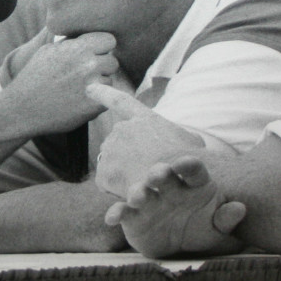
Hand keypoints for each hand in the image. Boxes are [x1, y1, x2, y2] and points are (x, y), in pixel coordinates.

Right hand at [1, 32, 119, 135]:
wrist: (22, 108)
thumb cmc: (34, 77)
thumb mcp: (48, 50)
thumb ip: (71, 43)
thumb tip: (88, 36)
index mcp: (79, 48)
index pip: (109, 40)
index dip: (102, 48)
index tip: (94, 55)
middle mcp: (89, 65)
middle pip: (113, 62)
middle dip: (102, 67)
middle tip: (86, 75)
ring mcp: (93, 86)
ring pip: (110, 81)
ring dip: (99, 85)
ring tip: (78, 89)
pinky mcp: (94, 106)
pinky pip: (106, 98)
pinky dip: (96, 101)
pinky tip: (78, 101)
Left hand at [87, 84, 206, 198]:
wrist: (178, 180)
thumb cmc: (190, 164)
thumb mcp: (191, 143)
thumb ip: (176, 137)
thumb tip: (177, 142)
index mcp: (144, 119)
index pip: (121, 101)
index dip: (103, 94)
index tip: (89, 88)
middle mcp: (123, 129)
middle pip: (116, 143)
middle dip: (125, 157)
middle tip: (144, 172)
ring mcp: (111, 148)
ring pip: (109, 162)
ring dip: (121, 173)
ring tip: (141, 183)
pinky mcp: (104, 171)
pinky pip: (104, 181)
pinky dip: (115, 189)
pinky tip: (132, 192)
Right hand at [105, 156, 246, 257]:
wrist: (179, 240)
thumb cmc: (200, 226)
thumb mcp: (217, 227)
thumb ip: (227, 219)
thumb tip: (240, 208)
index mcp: (192, 182)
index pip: (193, 169)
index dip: (189, 165)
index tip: (186, 163)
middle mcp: (168, 185)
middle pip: (163, 174)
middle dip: (159, 173)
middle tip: (157, 174)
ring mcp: (149, 198)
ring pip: (140, 191)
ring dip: (138, 191)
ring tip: (138, 196)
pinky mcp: (132, 215)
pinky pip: (122, 212)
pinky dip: (115, 213)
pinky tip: (112, 218)